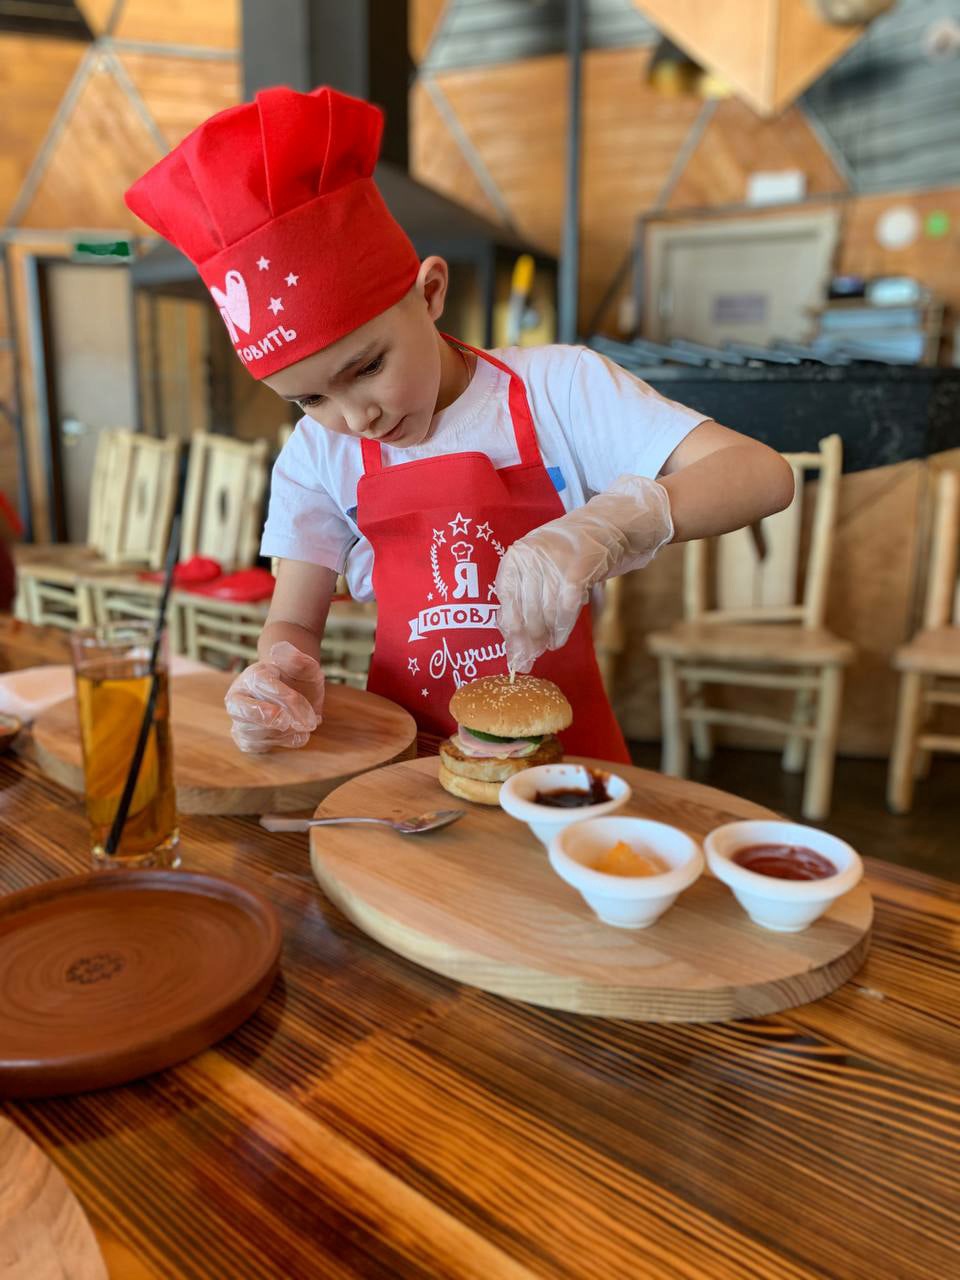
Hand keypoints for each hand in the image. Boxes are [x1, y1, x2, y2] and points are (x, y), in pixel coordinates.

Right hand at [225, 641, 324, 752]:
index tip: (298, 702)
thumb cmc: (298, 679)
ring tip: (304, 726)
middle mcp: (239, 697)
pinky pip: (254, 746)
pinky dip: (276, 744)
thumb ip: (298, 659)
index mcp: (252, 676)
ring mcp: (240, 719)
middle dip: (264, 717)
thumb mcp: (305, 667)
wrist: (294, 692)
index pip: (261, 683)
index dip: (280, 694)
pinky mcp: (246, 739)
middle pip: (240, 709)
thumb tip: (281, 649)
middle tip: (286, 720)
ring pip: (250, 731)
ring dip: (280, 732)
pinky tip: (296, 735)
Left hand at [495, 475, 672, 672]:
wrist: (608, 527)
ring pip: (544, 612)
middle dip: (528, 638)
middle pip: (524, 609)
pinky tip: (559, 640)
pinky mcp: (576, 571)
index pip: (505, 599)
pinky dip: (562, 629)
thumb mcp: (539, 565)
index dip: (509, 629)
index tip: (512, 651)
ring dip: (545, 636)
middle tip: (531, 656)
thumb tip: (515, 641)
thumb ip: (525, 596)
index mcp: (516, 556)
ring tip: (548, 647)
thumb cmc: (570, 552)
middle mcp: (531, 557)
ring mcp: (553, 563)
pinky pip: (565, 609)